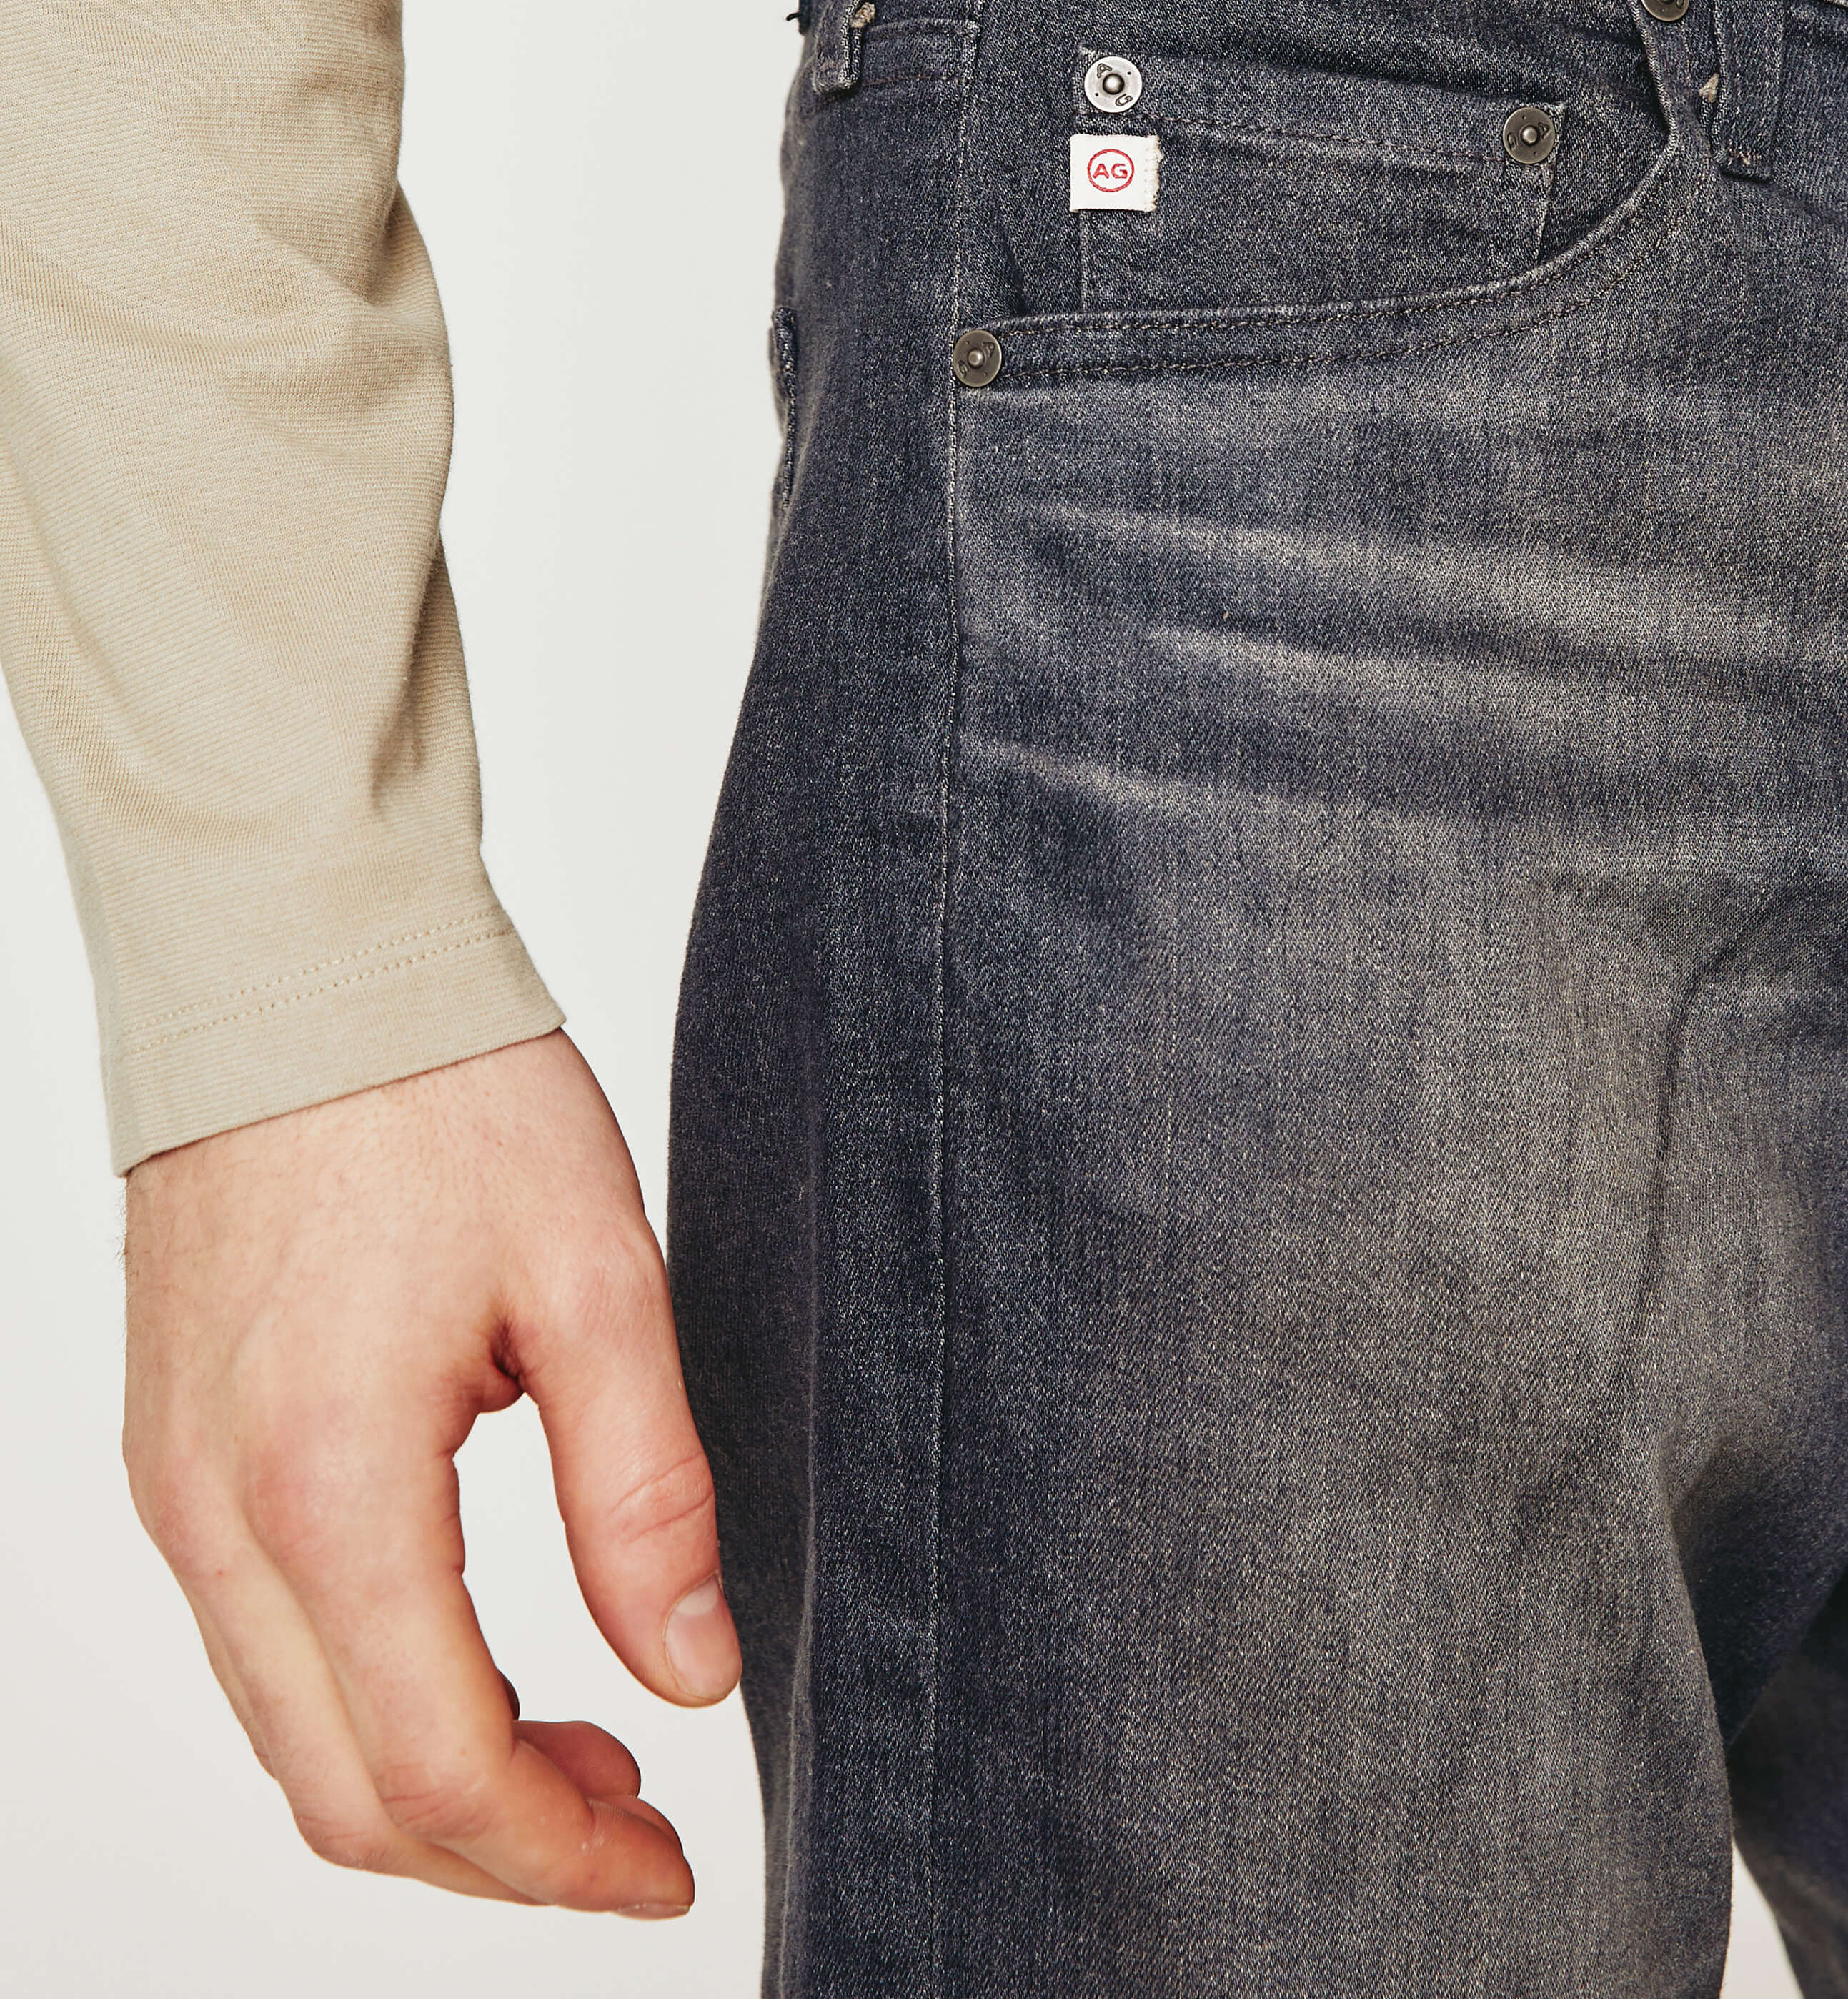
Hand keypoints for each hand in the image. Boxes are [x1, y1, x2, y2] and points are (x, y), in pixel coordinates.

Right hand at [122, 1030, 739, 1913]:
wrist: (294, 965)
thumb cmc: (443, 1095)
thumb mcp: (598, 1282)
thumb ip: (645, 1497)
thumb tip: (691, 1672)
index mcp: (333, 1488)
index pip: (439, 1770)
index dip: (562, 1860)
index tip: (668, 1866)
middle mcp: (221, 1519)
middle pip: (344, 1792)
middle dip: (499, 1852)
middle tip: (635, 1824)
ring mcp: (178, 1492)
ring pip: (288, 1733)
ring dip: (428, 1781)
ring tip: (577, 1746)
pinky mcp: (173, 1453)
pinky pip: (257, 1642)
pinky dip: (362, 1696)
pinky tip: (469, 1651)